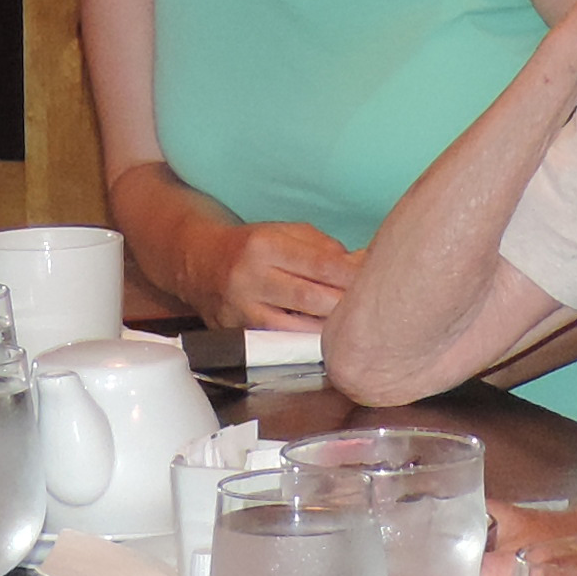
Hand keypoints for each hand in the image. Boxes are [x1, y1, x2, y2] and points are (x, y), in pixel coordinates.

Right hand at [195, 216, 361, 331]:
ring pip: (296, 328)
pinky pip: (279, 343)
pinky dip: (305, 342)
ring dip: (328, 330)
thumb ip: (323, 248)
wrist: (200, 264)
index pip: (319, 264)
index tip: (376, 280)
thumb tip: (360, 266)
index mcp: (265, 246)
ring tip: (353, 329)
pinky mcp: (238, 333)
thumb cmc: (252, 246)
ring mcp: (242, 310)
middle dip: (345, 304)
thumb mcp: (285, 232)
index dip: (352, 274)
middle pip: (310, 299)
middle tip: (373, 307)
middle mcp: (250, 279)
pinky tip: (325, 341)